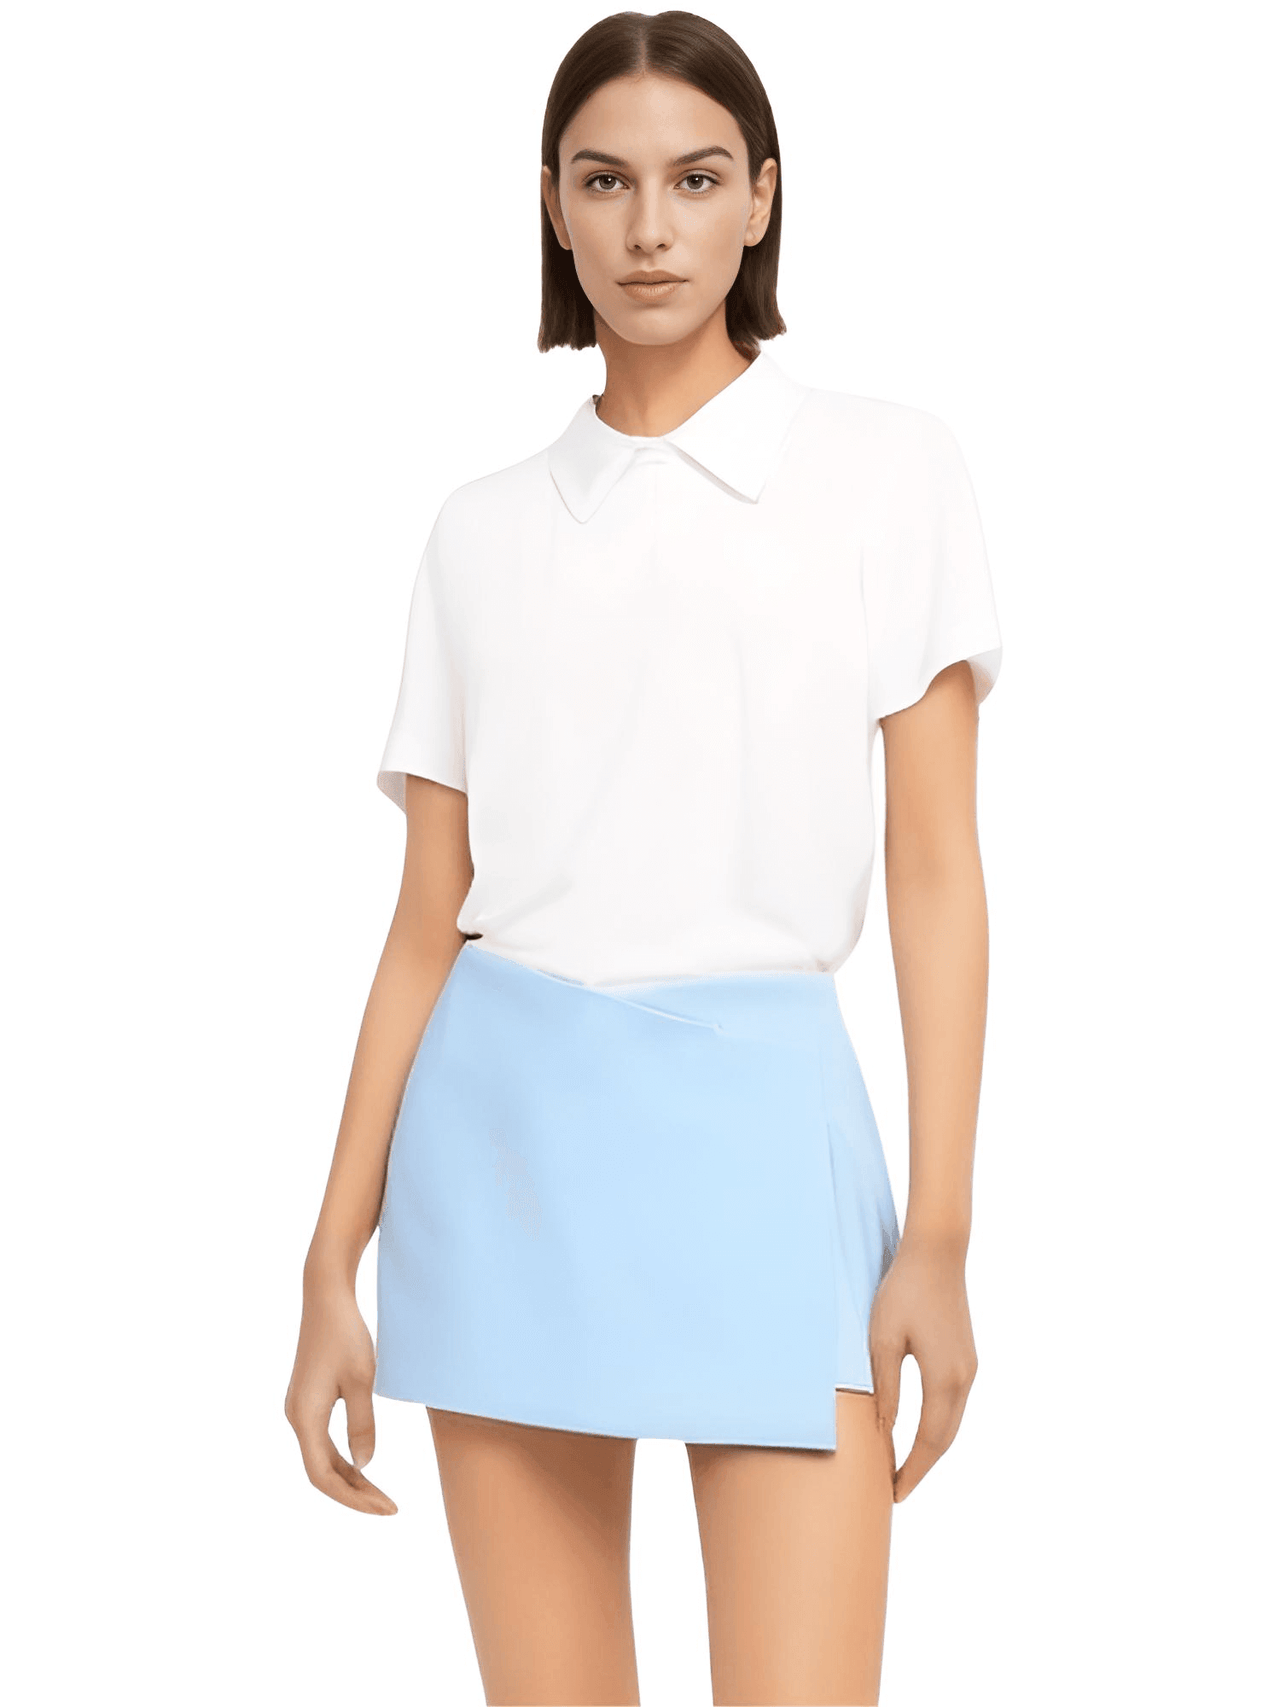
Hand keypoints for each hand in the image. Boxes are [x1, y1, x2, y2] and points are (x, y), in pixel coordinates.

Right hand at [284, 1269, 397, 1514]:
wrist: (326, 1297)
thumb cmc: (346, 1334)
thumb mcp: (362, 1380)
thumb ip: (363, 1425)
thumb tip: (363, 1465)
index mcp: (305, 1417)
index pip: (323, 1477)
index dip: (352, 1498)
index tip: (384, 1508)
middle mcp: (296, 1417)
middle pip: (321, 1472)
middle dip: (354, 1492)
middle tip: (390, 1506)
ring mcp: (299, 1409)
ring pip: (322, 1458)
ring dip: (350, 1477)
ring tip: (381, 1493)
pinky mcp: (308, 1400)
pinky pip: (323, 1441)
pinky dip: (343, 1458)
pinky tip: (365, 1465)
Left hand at [868, 1230, 977, 1502]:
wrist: (937, 1252)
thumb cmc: (903, 1291)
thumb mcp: (882, 1340)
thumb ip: (884, 1388)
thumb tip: (883, 1431)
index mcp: (944, 1379)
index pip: (929, 1442)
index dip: (912, 1472)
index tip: (893, 1495)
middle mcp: (964, 1379)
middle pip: (945, 1439)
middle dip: (921, 1467)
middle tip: (895, 1490)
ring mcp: (969, 1367)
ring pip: (951, 1423)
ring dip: (931, 1448)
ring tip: (903, 1467)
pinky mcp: (966, 1356)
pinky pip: (952, 1404)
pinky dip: (938, 1425)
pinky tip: (919, 1430)